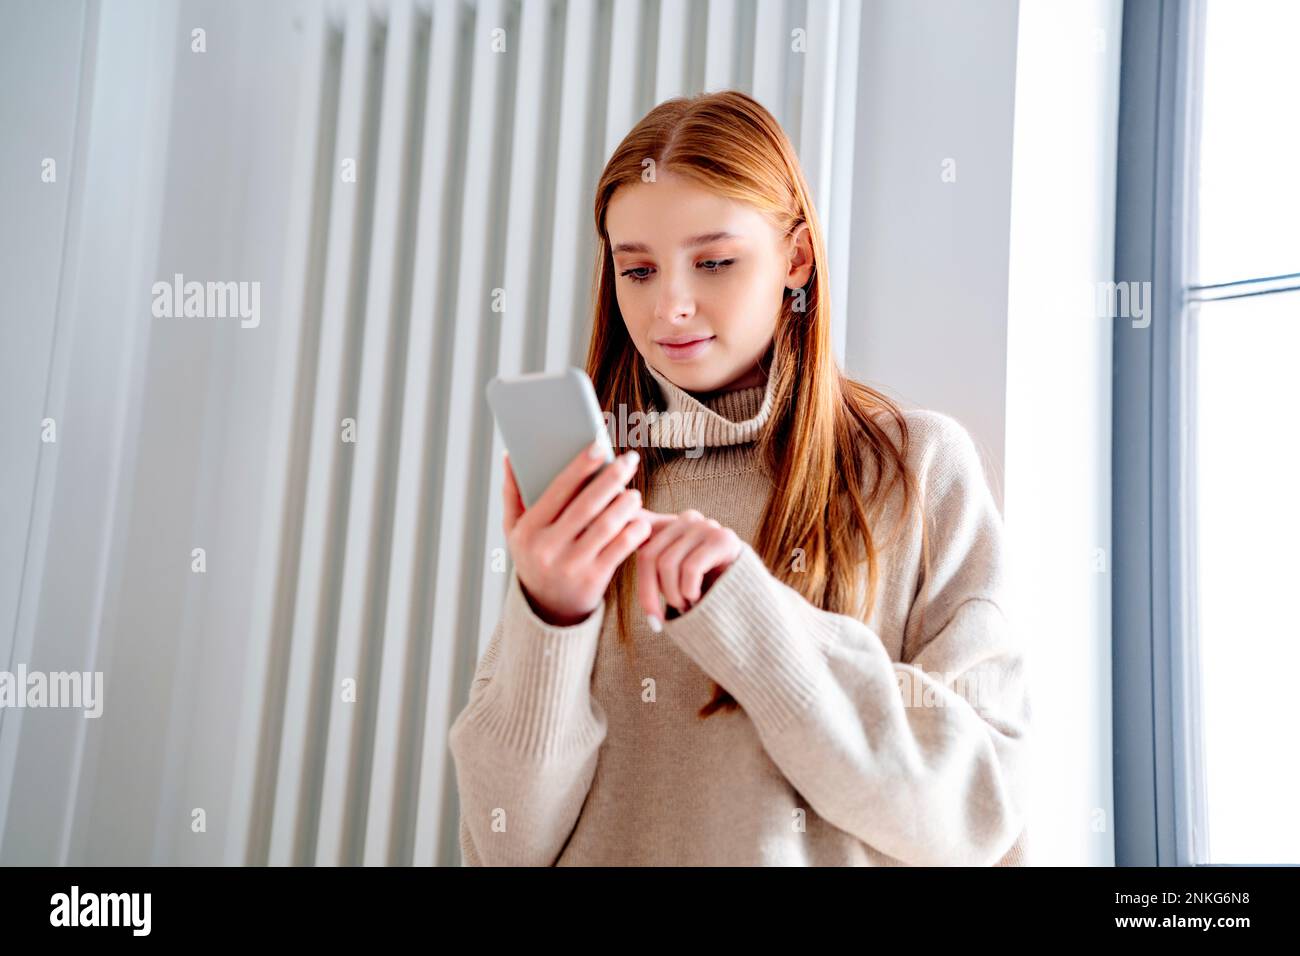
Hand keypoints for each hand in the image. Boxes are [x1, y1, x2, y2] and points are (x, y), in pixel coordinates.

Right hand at [503, 442, 651, 626]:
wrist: (547, 609)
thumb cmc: (534, 558)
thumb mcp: (516, 531)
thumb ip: (513, 494)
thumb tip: (511, 456)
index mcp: (528, 531)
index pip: (557, 491)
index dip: (580, 466)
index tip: (600, 446)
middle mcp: (547, 548)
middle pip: (587, 505)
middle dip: (611, 478)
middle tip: (630, 460)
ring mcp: (571, 565)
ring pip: (607, 526)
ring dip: (626, 504)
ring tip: (634, 493)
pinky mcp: (594, 580)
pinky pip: (620, 549)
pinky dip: (634, 531)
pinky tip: (641, 520)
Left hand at [636, 509, 742, 629]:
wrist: (752, 603)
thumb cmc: (706, 592)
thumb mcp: (672, 575)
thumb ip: (649, 555)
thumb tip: (612, 537)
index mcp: (669, 524)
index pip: (635, 536)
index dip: (626, 557)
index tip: (638, 602)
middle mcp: (686, 518)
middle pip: (648, 555)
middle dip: (651, 594)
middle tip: (665, 615)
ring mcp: (707, 526)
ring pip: (667, 564)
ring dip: (675, 596)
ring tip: (688, 606)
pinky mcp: (724, 539)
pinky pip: (690, 569)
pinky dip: (690, 592)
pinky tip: (700, 600)